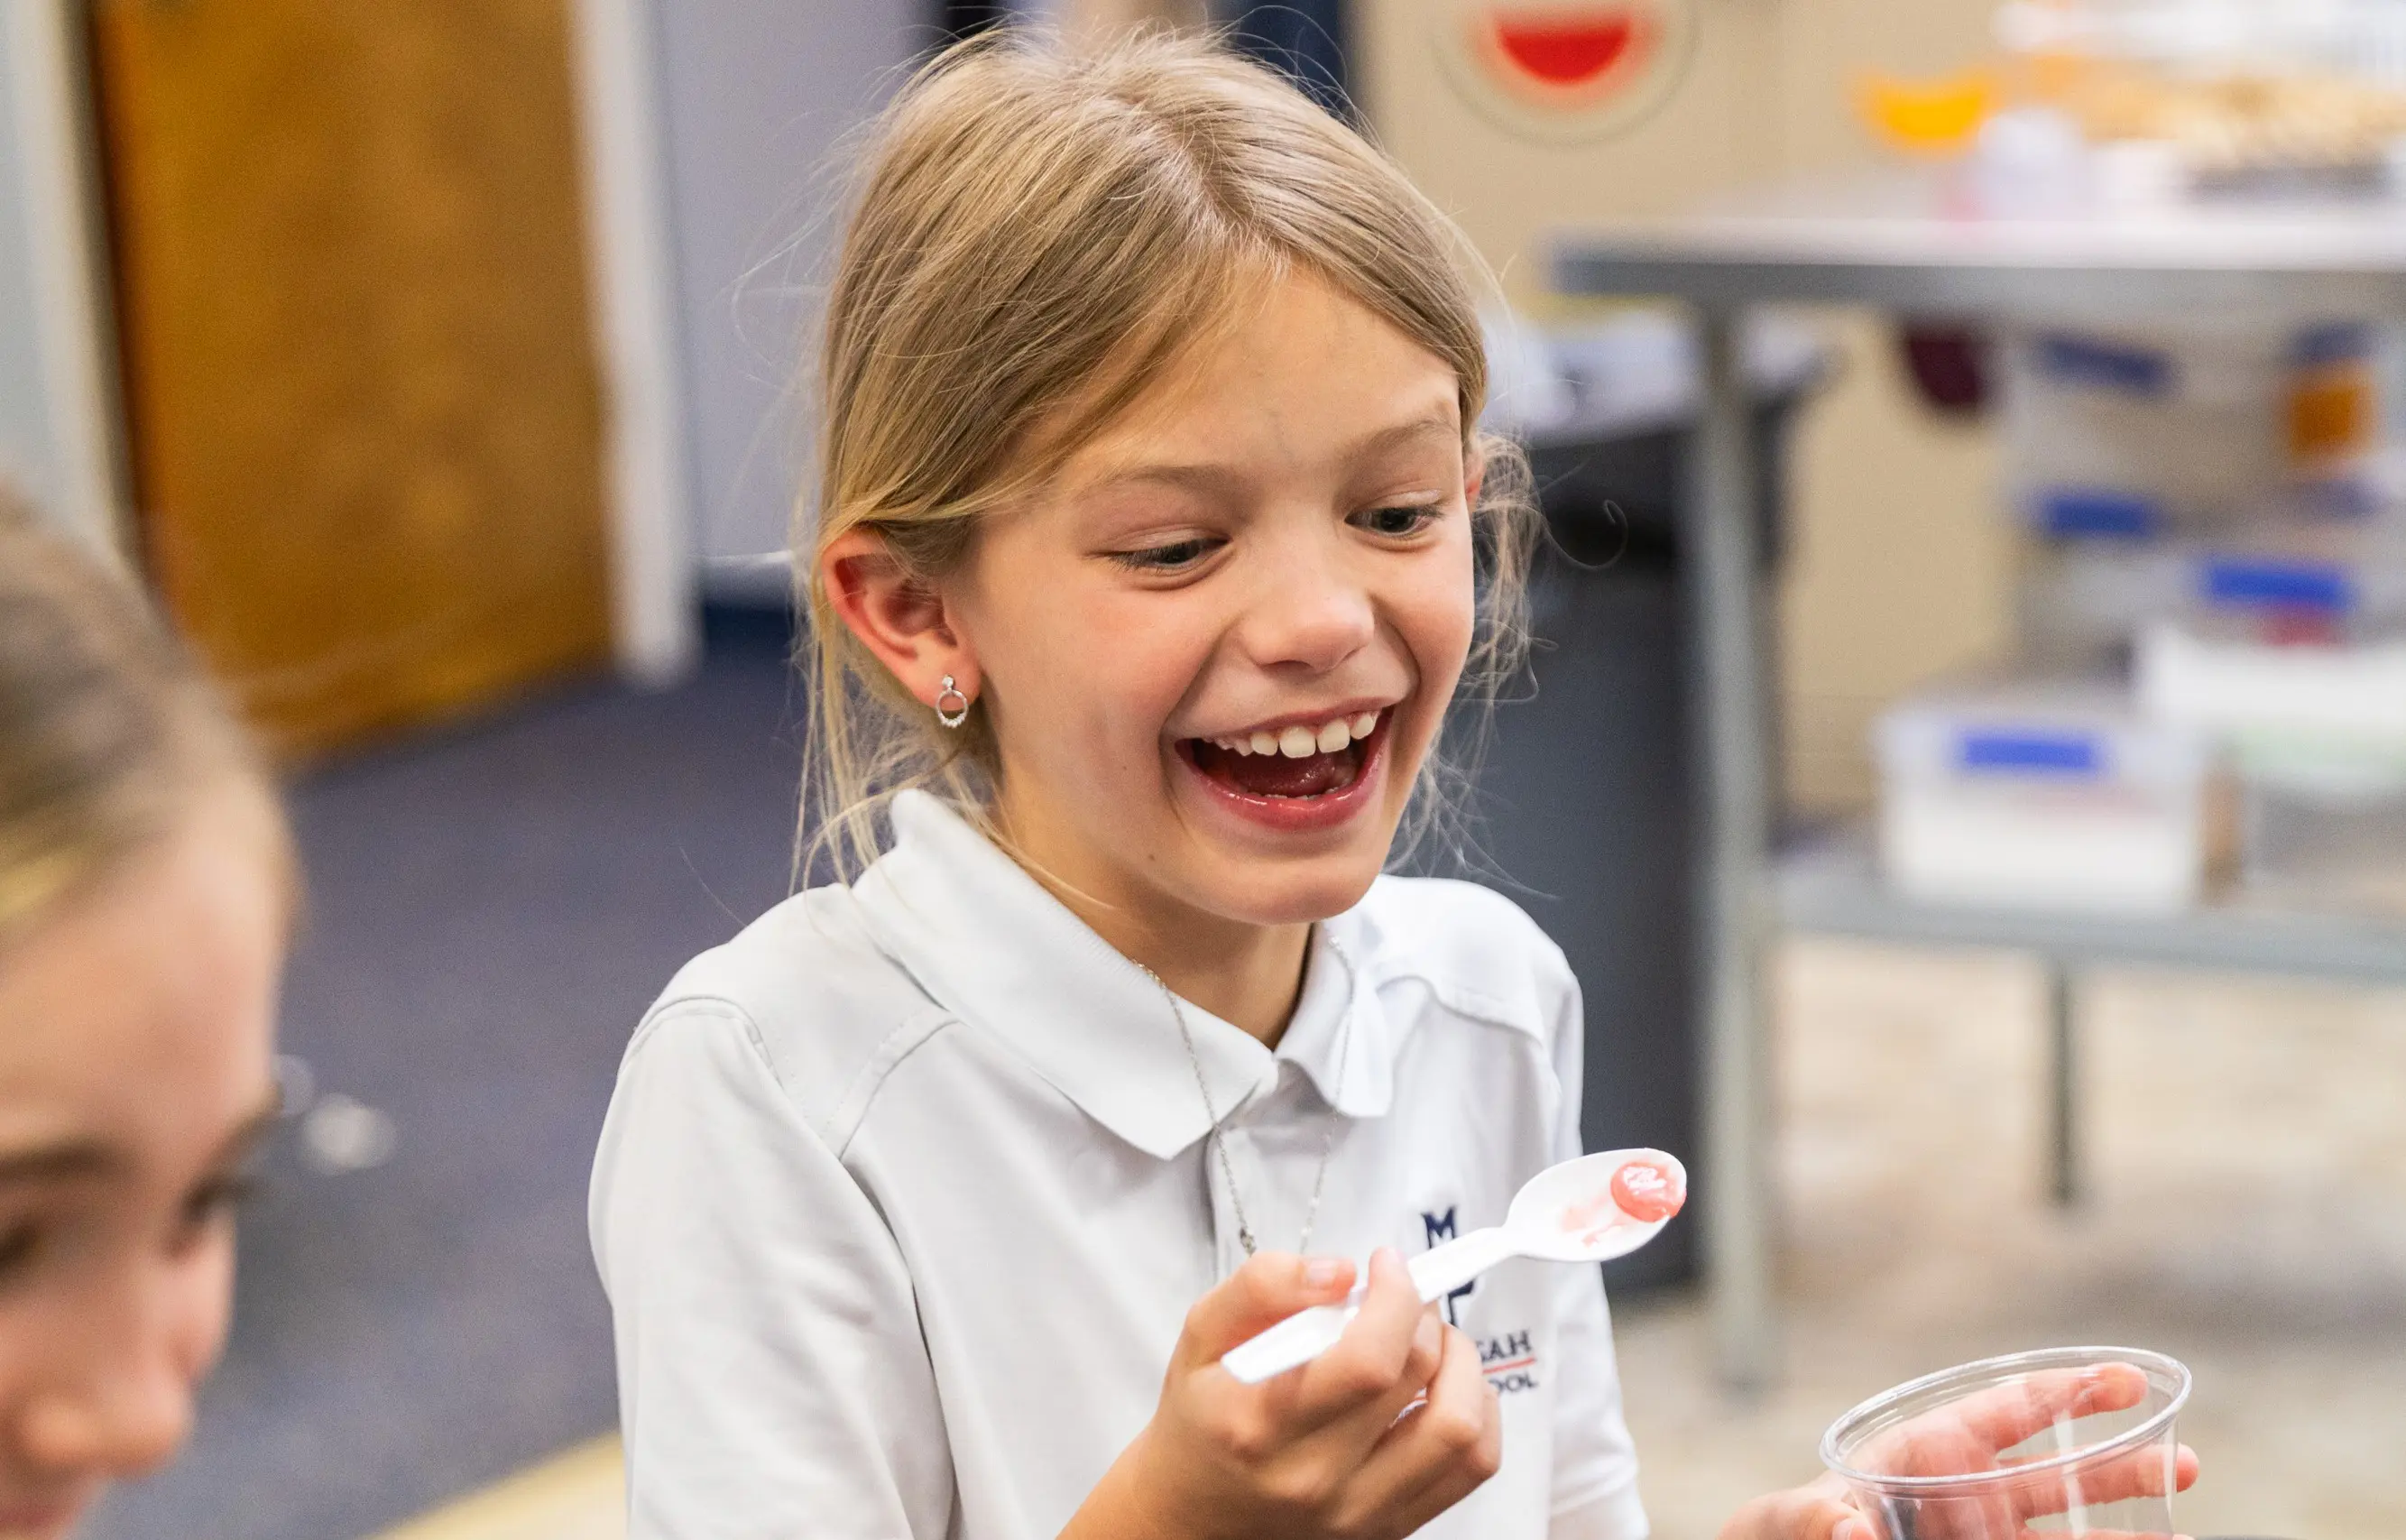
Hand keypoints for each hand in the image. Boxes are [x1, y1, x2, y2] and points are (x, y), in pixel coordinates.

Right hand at [1066, 1247, 1502, 1539]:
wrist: (1193, 1514)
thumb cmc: (1201, 1420)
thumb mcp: (1201, 1336)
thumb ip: (1261, 1287)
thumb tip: (1340, 1273)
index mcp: (1262, 1423)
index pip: (1368, 1359)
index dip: (1395, 1297)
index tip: (1384, 1266)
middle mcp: (1316, 1476)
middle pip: (1418, 1380)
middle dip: (1423, 1314)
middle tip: (1398, 1297)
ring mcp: (1359, 1510)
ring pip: (1462, 1430)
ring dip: (1462, 1365)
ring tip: (1429, 1342)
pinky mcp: (1391, 1525)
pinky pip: (1470, 1467)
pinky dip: (1477, 1412)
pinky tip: (1441, 1388)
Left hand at [1718, 1362, 2199, 1539]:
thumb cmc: (1777, 1533)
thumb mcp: (1785, 1518)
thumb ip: (1814, 1517)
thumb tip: (1849, 1530)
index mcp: (1923, 1451)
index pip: (2005, 1411)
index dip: (2065, 1392)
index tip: (2125, 1379)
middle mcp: (1961, 1493)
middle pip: (2052, 1472)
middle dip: (2117, 1464)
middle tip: (2187, 1462)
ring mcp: (1976, 1537)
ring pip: (2061, 1530)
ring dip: (2116, 1530)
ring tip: (2177, 1531)